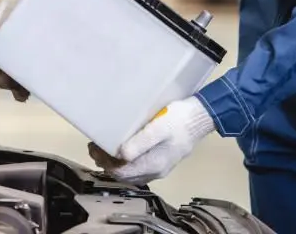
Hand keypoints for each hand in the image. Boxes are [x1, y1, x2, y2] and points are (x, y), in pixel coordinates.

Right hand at [0, 0, 33, 101]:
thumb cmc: (15, 2)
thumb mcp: (3, 11)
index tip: (6, 80)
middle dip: (6, 85)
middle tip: (21, 89)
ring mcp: (11, 55)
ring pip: (9, 77)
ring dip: (16, 87)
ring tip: (26, 93)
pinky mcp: (25, 56)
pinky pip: (22, 74)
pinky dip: (25, 83)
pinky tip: (34, 88)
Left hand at [87, 97, 215, 184]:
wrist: (200, 119)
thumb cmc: (179, 120)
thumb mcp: (159, 127)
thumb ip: (140, 142)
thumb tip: (120, 155)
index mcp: (153, 164)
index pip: (121, 172)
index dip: (104, 162)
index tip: (95, 147)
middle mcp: (155, 171)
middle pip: (123, 176)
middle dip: (106, 163)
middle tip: (95, 146)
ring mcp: (158, 169)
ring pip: (130, 174)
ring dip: (114, 163)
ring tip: (103, 147)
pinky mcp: (160, 162)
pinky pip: (137, 170)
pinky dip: (124, 163)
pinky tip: (120, 151)